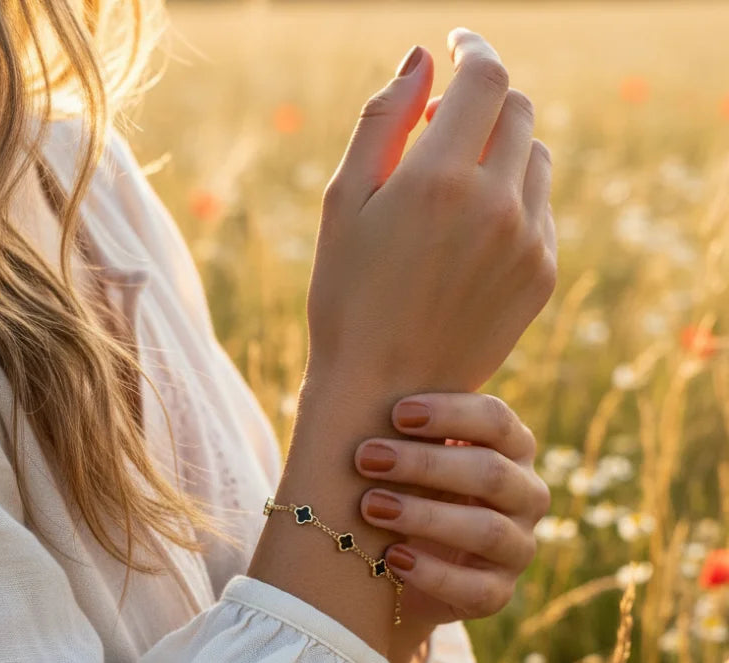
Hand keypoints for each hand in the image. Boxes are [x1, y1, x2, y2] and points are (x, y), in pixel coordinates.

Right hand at [307, 28, 555, 396]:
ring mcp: (528, 243)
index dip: (473, 46)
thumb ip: (382, 119)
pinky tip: (473, 229)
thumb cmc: (348, 297)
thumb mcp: (344, 202)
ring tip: (455, 182)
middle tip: (438, 125)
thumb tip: (422, 57)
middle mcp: (496, 205)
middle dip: (481, 100)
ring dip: (501, 147)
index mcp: (438, 180)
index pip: (485, 76)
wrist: (386, 392)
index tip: (456, 45)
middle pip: (517, 108)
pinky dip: (514, 195)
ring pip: (536, 155)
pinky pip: (542, 206)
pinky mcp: (542, 275)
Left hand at [354, 393, 548, 625]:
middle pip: (490, 473)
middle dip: (424, 463)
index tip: (396, 413)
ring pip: (487, 530)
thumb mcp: (409, 450)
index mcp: (511, 447)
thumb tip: (360, 371)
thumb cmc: (405, 484)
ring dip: (424, 515)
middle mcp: (526, 493)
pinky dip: (433, 573)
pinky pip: (477, 588)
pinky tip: (392, 558)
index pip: (497, 420)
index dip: (450, 414)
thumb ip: (404, 422)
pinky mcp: (499, 592)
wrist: (403, 562)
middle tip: (366, 457)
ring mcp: (518, 546)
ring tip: (371, 505)